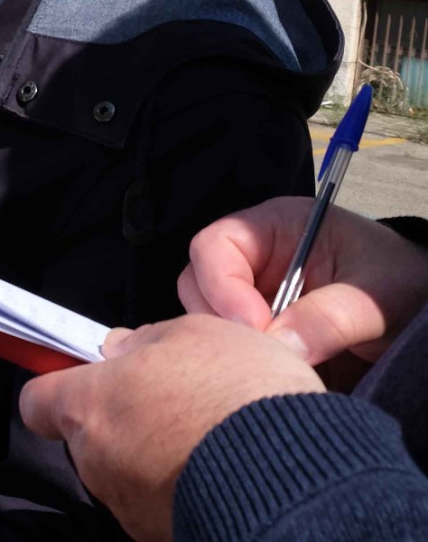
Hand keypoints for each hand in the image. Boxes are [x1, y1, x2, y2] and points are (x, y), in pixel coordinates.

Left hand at [19, 315, 323, 541]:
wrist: (293, 476)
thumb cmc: (236, 394)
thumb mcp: (197, 333)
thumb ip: (147, 339)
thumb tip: (123, 348)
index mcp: (89, 405)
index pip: (37, 402)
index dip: (60, 387)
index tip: (90, 378)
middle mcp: (96, 461)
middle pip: (89, 437)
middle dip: (123, 420)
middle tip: (174, 401)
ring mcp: (128, 505)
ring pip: (128, 471)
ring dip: (156, 454)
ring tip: (211, 435)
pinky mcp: (162, 533)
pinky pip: (162, 502)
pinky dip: (184, 485)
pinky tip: (224, 469)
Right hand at [177, 197, 427, 366]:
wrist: (421, 307)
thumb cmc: (400, 283)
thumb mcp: (373, 297)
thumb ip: (328, 317)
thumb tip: (279, 347)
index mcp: (275, 227)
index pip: (214, 246)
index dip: (222, 285)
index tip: (255, 327)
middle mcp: (253, 259)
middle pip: (198, 284)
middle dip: (220, 321)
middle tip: (259, 354)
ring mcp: (252, 296)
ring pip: (207, 319)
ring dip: (230, 345)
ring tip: (270, 368)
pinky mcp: (259, 330)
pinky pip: (229, 346)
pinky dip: (242, 364)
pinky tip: (270, 376)